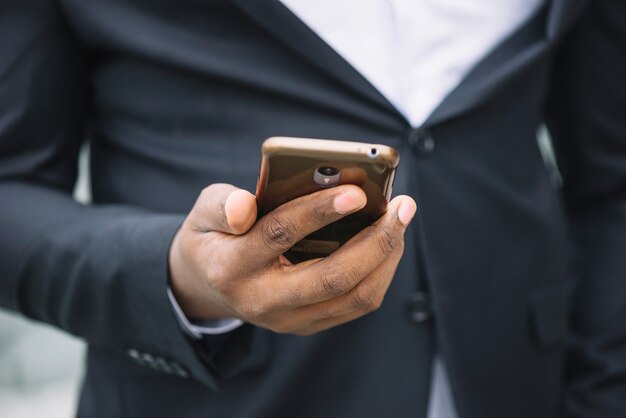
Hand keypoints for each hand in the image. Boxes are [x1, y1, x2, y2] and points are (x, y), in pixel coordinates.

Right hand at [169, 183, 416, 335]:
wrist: (207, 285)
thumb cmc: (213, 237)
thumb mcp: (203, 213)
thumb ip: (222, 205)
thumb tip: (245, 205)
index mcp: (232, 267)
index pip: (280, 235)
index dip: (319, 212)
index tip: (357, 192)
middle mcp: (263, 301)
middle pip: (332, 277)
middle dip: (375, 241)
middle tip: (402, 206)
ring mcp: (289, 319)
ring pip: (354, 296)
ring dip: (386, 257)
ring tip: (400, 219)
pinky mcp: (308, 324)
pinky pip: (356, 304)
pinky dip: (380, 272)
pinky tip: (388, 242)